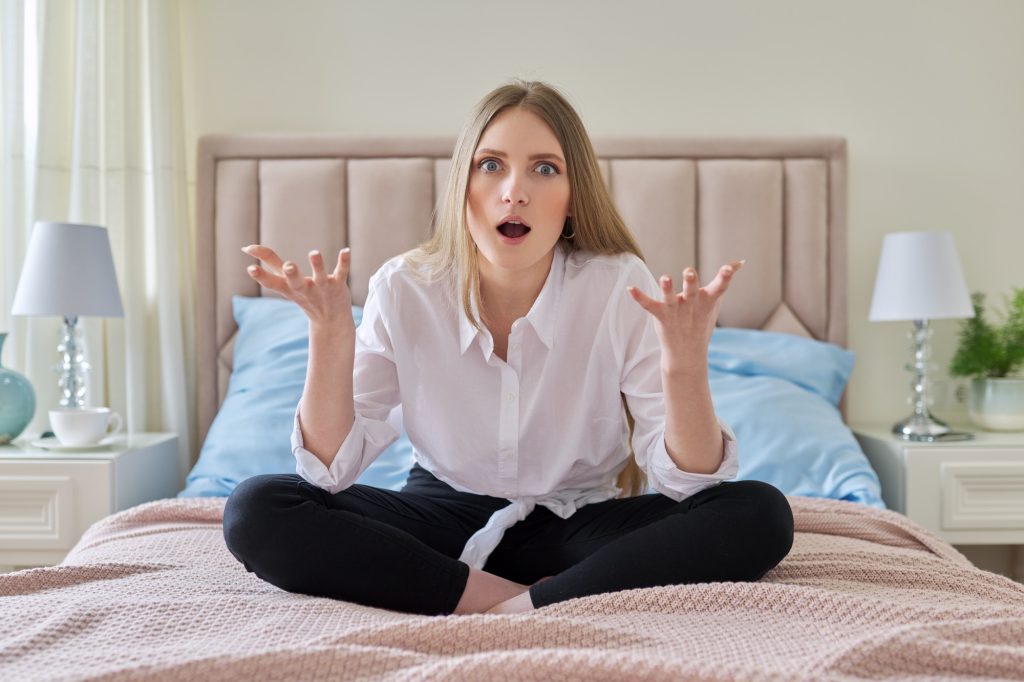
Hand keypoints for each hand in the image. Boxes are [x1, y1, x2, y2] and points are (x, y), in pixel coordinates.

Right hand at [242, 244, 353, 329]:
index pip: (272, 282)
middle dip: (292, 274)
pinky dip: (343, 262)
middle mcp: (304, 289)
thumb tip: (246, 248)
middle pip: (295, 282)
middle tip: (289, 266)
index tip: (250, 268)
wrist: (331, 321)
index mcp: (288, 288)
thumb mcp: (285, 282)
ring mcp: (322, 287)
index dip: (261, 275)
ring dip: (317, 265)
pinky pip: (341, 272)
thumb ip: (269, 263)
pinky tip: (345, 251)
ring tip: (314, 253)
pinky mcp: (338, 285)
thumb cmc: (304, 295)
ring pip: (320, 276)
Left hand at [628, 261, 743, 369]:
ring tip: (665, 277)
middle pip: (691, 291)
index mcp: (706, 301)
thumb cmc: (701, 321)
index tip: (729, 268)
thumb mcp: (715, 301)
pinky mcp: (660, 316)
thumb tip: (740, 261)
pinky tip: (630, 288)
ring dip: (667, 288)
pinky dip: (639, 297)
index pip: (718, 287)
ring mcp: (675, 311)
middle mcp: (690, 305)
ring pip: (670, 298)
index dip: (725, 277)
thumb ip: (724, 280)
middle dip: (690, 282)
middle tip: (689, 272)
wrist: (687, 353)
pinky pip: (648, 305)